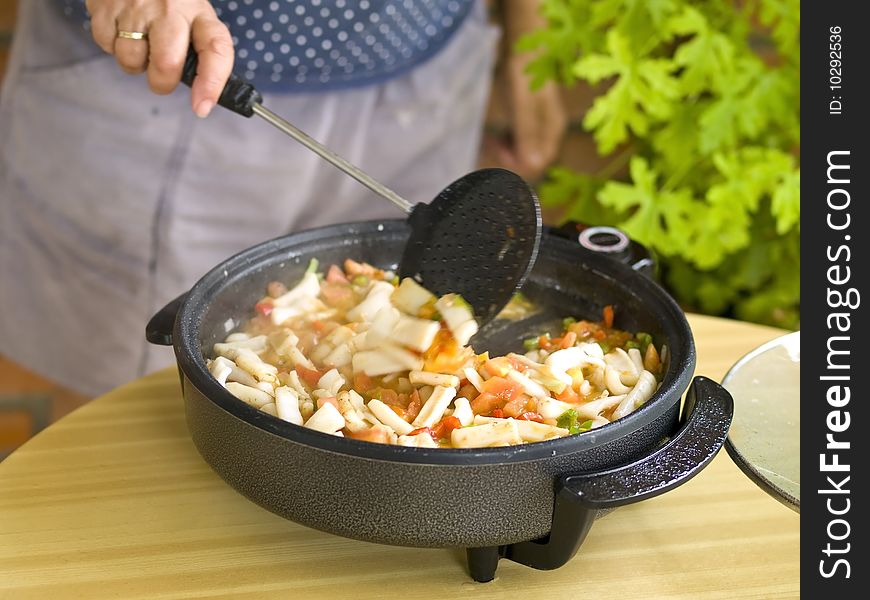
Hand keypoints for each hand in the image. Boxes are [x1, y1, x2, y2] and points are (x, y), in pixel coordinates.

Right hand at [86, 0, 233, 116]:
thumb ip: (198, 48)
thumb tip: (202, 95)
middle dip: (162, 83)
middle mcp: (170, 8)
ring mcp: (136, 6)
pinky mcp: (105, 6)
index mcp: (198, 12)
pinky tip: (121, 28)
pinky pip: (106, 45)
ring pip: (131, 61)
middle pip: (166, 65)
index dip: (212, 83)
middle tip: (161, 77)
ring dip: (134, 63)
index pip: (216, 49)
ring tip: (139, 42)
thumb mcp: (192, 15)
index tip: (202, 107)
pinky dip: (112, 45)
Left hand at [497, 54, 566, 180]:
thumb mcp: (523, 103)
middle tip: (489, 147)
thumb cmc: (524, 74)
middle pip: (529, 159)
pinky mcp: (525, 126)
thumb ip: (527, 133)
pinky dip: (502, 144)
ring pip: (520, 153)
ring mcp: (537, 130)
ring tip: (488, 142)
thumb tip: (534, 165)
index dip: (519, 166)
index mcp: (553, 129)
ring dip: (503, 152)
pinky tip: (491, 139)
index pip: (540, 162)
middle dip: (508, 158)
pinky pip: (514, 143)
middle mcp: (548, 133)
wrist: (523, 50)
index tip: (499, 158)